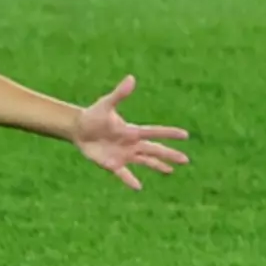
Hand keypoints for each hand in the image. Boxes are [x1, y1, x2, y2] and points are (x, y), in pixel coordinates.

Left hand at [72, 75, 189, 189]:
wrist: (79, 129)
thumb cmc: (93, 115)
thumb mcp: (106, 104)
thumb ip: (119, 94)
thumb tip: (131, 78)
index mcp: (132, 131)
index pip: (154, 132)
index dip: (169, 133)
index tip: (185, 135)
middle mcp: (131, 144)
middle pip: (154, 150)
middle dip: (169, 154)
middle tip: (186, 159)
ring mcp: (124, 155)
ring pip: (145, 162)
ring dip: (158, 166)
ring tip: (171, 171)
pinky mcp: (113, 164)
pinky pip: (124, 174)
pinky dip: (130, 180)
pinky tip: (138, 187)